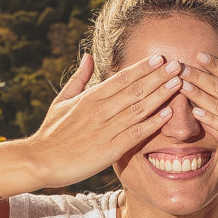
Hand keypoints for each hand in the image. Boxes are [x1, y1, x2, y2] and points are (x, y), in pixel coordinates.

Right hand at [27, 53, 182, 187]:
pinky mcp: (109, 149)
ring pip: (139, 108)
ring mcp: (105, 129)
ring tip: (178, 83)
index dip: (142, 68)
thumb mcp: (62, 100)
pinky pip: (135, 133)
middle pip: (135, 89)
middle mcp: (99, 110)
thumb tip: (89, 56)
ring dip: (160, 95)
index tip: (160, 57)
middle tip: (178, 64)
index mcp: (90, 98)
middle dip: (158, 76)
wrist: (38, 162)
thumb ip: (79, 78)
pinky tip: (168, 113)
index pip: (121, 79)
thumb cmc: (51, 132)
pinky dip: (153, 122)